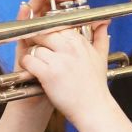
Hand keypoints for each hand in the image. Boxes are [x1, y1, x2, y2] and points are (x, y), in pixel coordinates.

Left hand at [14, 0, 111, 123]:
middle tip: (36, 49)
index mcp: (80, 42)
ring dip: (32, 55)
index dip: (49, 31)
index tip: (47, 39)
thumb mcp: (101, 57)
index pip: (58, 25)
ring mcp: (59, 60)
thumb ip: (101, 37)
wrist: (93, 108)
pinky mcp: (49, 74)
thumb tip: (104, 22)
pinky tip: (31, 71)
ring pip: (35, 47)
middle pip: (44, 33)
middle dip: (37, 40)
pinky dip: (27, 65)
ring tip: (36, 63)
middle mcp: (70, 48)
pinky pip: (29, 61)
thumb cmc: (95, 86)